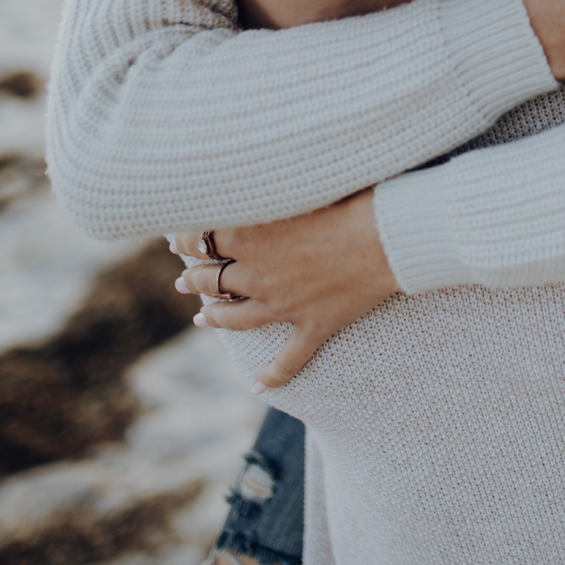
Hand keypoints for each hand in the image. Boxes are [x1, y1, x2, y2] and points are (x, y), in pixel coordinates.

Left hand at [170, 191, 397, 388]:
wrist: (388, 233)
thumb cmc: (348, 195)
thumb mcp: (295, 183)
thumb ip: (264, 186)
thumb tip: (243, 177)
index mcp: (248, 235)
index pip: (200, 238)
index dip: (184, 239)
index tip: (176, 238)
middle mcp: (256, 274)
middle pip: (210, 281)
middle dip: (192, 280)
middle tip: (183, 280)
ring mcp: (282, 305)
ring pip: (233, 319)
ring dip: (213, 318)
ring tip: (201, 318)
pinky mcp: (312, 325)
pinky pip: (287, 359)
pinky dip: (271, 377)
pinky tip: (257, 387)